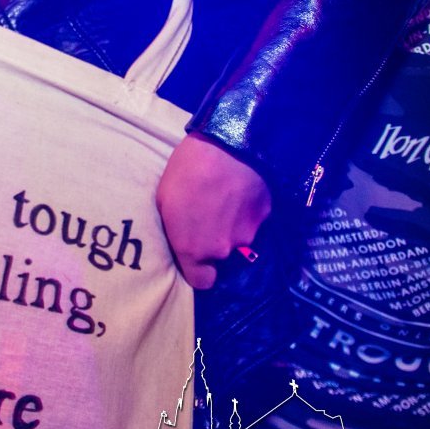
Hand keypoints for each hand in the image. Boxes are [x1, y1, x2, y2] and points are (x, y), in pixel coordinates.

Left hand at [156, 133, 271, 289]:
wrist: (229, 147)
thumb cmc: (187, 171)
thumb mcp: (164, 201)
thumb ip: (175, 230)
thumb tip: (181, 239)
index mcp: (193, 249)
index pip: (202, 281)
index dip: (199, 271)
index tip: (196, 258)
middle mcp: (222, 249)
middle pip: (219, 255)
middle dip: (214, 239)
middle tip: (207, 213)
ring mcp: (247, 234)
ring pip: (238, 237)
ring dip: (231, 224)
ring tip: (223, 197)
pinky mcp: (265, 217)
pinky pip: (253, 220)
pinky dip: (247, 210)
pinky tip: (239, 190)